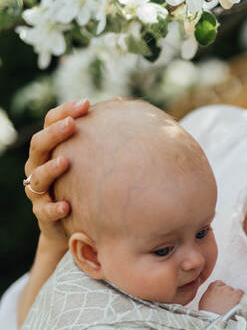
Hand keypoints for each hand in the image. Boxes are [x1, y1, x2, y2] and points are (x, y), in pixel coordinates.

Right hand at [24, 99, 89, 255]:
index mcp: (49, 149)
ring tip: (65, 162)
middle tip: (72, 125)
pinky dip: (54, 208)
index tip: (86, 103)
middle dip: (54, 133)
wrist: (70, 226)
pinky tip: (66, 206)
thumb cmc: (83, 185)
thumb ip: (100, 138)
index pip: (50, 122)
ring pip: (38, 176)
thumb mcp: (90, 161)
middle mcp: (38, 166)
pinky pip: (44, 211)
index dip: (65, 111)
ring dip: (50, 168)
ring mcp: (38, 191)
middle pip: (39, 145)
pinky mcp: (42, 214)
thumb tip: (125, 105)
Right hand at [199, 281, 243, 313]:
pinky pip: (243, 295)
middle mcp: (220, 289)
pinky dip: (242, 300)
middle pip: (228, 288)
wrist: (214, 323)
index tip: (223, 295)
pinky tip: (239, 307)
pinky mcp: (237, 296)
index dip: (222, 289)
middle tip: (228, 305)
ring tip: (234, 308)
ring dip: (236, 298)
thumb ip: (210, 296)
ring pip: (236, 292)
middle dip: (229, 296)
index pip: (219, 283)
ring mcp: (229, 292)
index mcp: (211, 289)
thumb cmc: (208, 316)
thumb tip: (214, 297)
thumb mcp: (204, 304)